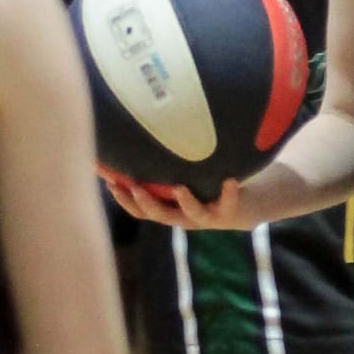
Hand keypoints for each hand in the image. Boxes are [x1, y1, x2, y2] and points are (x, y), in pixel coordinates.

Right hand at [103, 175, 255, 229]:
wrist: (245, 207)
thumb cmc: (206, 187)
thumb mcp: (182, 177)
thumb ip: (162, 167)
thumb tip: (135, 136)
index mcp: (169, 209)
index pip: (140, 209)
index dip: (123, 199)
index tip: (108, 181)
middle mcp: (184, 217)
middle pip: (159, 214)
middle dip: (143, 201)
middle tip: (128, 186)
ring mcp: (206, 216)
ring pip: (191, 213)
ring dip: (184, 201)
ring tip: (178, 187)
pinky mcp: (228, 212)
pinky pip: (227, 202)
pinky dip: (228, 191)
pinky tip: (229, 179)